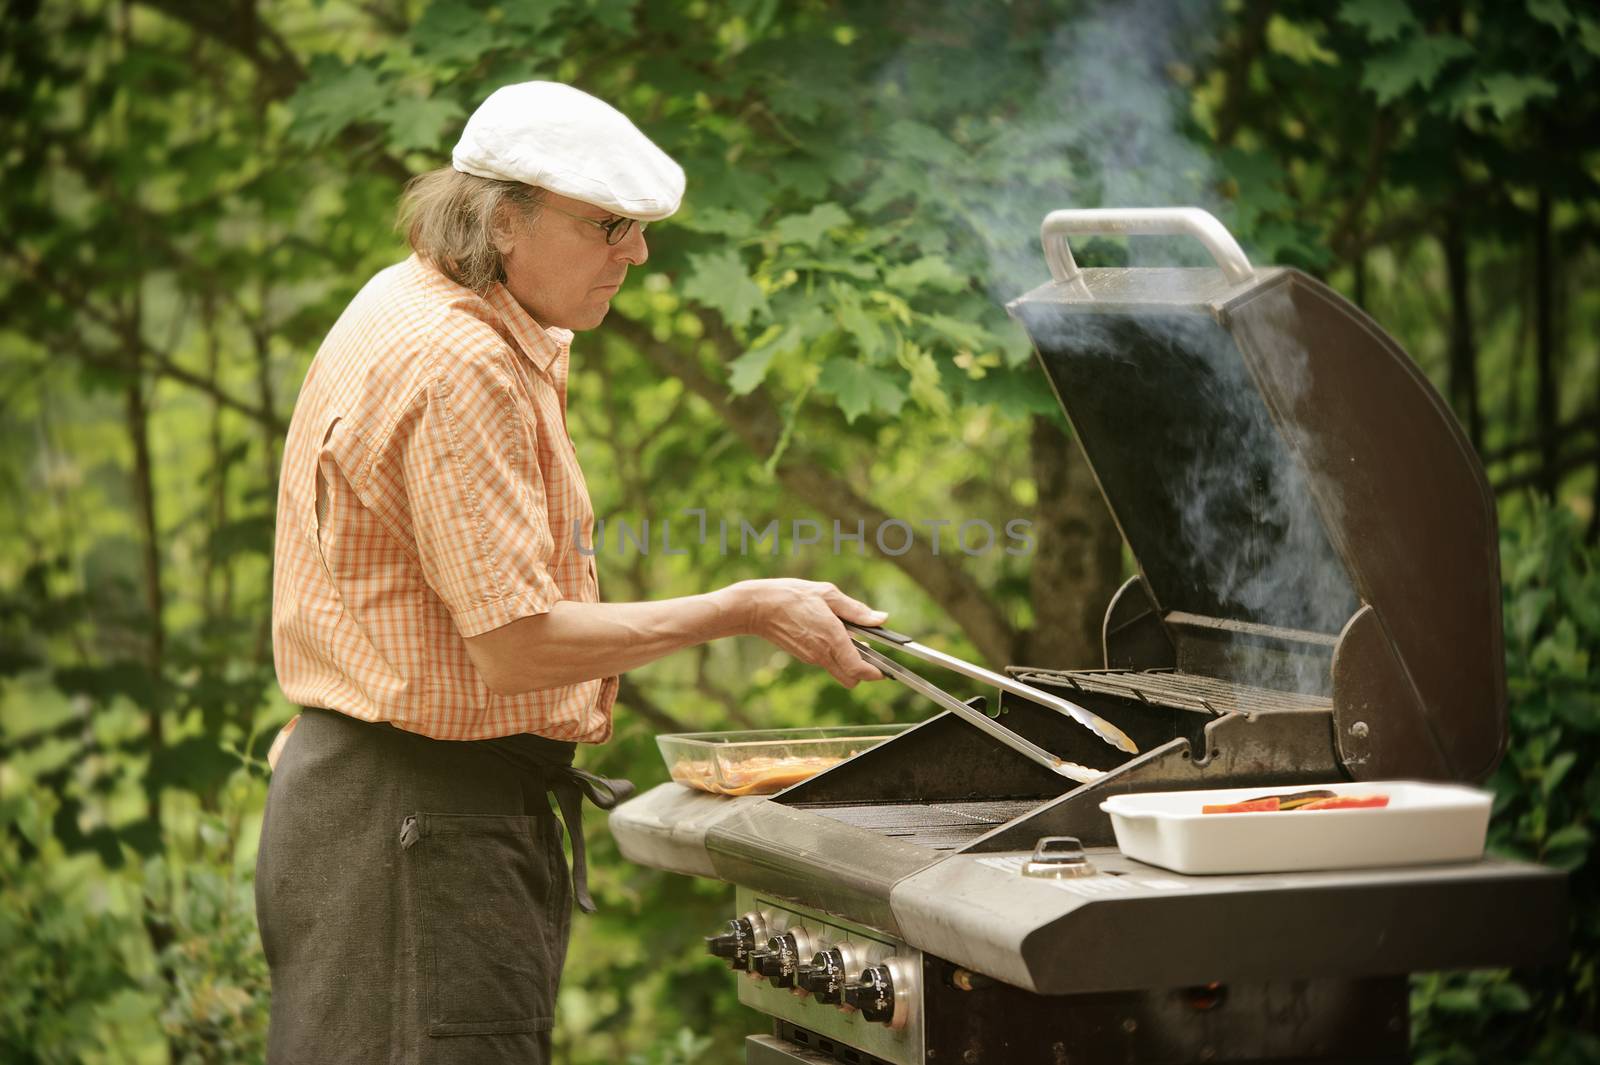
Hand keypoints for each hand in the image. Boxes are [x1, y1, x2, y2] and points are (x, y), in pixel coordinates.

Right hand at [724, 579, 886, 687]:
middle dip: (863, 672)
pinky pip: (826, 661)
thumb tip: (881, 619)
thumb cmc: (791, 595)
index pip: (859, 670)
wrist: (756, 607)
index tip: (885, 668)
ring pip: (838, 670)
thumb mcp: (827, 594)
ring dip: (848, 660)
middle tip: (868, 651)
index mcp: (832, 638)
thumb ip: (856, 610)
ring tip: (844, 633)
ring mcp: (811, 658)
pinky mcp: (804, 656)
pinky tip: (827, 632)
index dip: (875, 673)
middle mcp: (822, 653)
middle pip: (851, 679)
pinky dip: (833, 653)